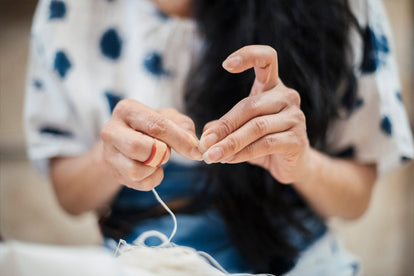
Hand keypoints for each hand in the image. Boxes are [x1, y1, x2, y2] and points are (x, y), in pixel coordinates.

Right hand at [100, 100, 201, 190]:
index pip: (155, 125)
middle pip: (137, 147)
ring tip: (157, 160)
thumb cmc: (151, 126)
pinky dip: (152, 179)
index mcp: (127, 110)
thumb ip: (184, 127)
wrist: (127, 140)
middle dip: (160, 154)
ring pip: (134, 170)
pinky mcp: (113, 172)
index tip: (194, 149)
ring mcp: (109, 153)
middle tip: (167, 152)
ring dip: (154, 168)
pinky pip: (138, 183)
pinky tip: (152, 169)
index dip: (178, 139)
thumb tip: (195, 148)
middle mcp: (112, 130)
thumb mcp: (169, 118)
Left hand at [199, 45, 310, 183]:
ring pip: (257, 127)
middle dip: (224, 125)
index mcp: (273, 87)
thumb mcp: (241, 131)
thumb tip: (206, 131)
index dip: (249, 55)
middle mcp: (287, 97)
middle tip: (205, 142)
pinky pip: (265, 144)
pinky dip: (243, 153)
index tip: (225, 64)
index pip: (267, 59)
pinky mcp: (297, 140)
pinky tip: (230, 159)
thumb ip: (224, 127)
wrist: (293, 164)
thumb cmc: (264, 142)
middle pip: (250, 105)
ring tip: (213, 154)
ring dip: (231, 143)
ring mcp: (295, 118)